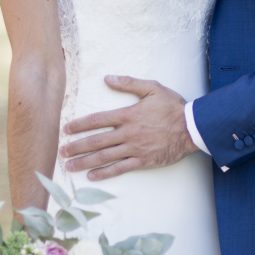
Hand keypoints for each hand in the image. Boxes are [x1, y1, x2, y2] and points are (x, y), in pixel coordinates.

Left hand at [60, 75, 196, 180]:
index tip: (66, 129)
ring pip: (105, 157)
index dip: (80, 124)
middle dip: (77, 146)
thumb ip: (129, 83)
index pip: (98, 120)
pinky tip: (92, 176)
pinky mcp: (143, 160)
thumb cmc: (173, 107)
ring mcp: (135, 148)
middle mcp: (128, 133)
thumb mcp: (153, 88)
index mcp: (129, 114)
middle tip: (61, 151)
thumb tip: (107, 78)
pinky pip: (120, 168)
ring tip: (70, 166)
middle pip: (97, 141)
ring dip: (85, 161)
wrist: (192, 127)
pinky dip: (105, 173)